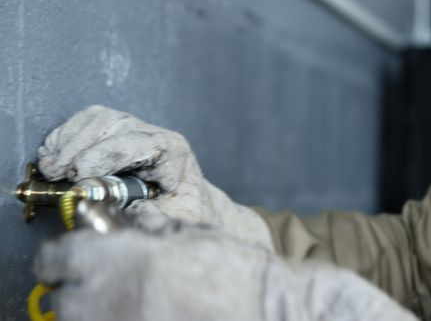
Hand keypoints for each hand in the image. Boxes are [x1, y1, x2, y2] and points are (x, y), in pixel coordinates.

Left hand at [35, 227, 417, 320]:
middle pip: (62, 300)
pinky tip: (139, 314)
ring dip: (91, 311)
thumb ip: (148, 229)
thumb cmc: (236, 272)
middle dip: (74, 288)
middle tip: (95, 281)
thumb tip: (121, 225)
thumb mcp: (189, 235)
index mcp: (122, 259)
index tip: (65, 257)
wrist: (265, 310)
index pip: (57, 257)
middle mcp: (111, 300)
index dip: (60, 256)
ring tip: (118, 302)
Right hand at [38, 105, 271, 248]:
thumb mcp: (175, 219)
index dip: (107, 154)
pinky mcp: (117, 132)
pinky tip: (52, 155)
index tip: (81, 172)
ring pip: (99, 119)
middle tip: (56, 173)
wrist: (189, 203)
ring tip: (50, 167)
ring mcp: (136, 130)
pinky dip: (66, 135)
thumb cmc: (185, 210)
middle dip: (80, 148)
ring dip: (69, 140)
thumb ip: (150, 215)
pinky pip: (88, 121)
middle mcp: (155, 135)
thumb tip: (118, 210)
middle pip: (115, 125)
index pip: (141, 142)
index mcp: (174, 153)